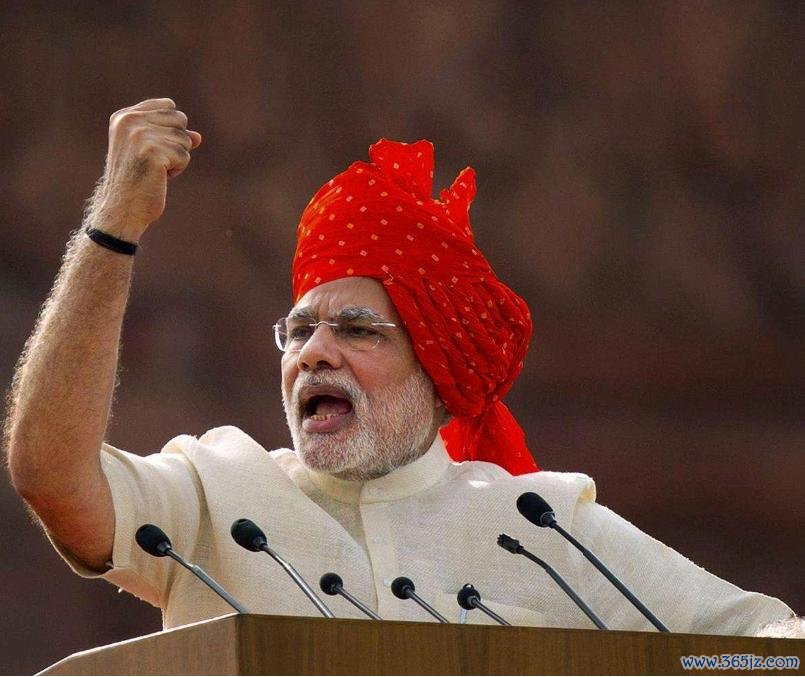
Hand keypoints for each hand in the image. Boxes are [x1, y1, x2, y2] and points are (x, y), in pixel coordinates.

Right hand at [93, 98, 201, 240]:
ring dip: (177, 158)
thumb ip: (173, 138)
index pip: (169, 106)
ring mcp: (140, 135)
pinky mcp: (153, 152)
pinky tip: (159, 177)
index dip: (172, 128)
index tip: (154, 148)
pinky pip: (185, 156)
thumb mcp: (153, 152)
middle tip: (155, 161)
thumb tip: (198, 137)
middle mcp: (130, 121)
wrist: (122, 208)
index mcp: (124, 116)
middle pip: (180, 120)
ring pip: (185, 139)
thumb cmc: (137, 181)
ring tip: (155, 170)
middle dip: (176, 143)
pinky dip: (178, 170)